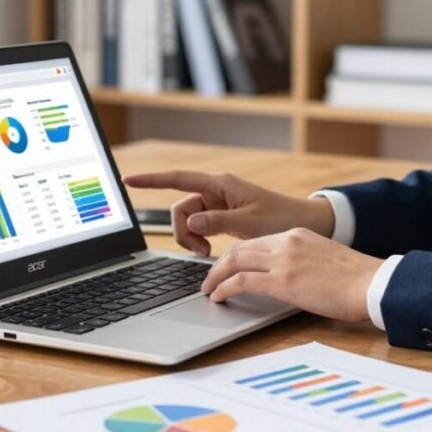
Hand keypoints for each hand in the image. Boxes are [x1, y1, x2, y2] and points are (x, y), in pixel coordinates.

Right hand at [123, 170, 335, 256]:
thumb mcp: (250, 222)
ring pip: (187, 220)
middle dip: (182, 231)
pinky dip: (199, 240)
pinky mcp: (220, 216)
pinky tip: (210, 250)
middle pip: (180, 208)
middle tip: (200, 252)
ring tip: (207, 253)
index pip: (177, 179)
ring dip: (191, 239)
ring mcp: (216, 204)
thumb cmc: (281, 218)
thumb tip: (190, 222)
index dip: (151, 180)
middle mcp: (214, 191)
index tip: (128, 179)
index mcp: (220, 184)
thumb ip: (218, 221)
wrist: (302, 223)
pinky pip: (198, 227)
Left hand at [200, 227, 380, 322]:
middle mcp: (286, 242)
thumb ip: (303, 262)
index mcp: (297, 235)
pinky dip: (224, 288)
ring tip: (208, 289)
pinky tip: (218, 297)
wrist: (373, 283)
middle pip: (240, 248)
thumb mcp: (325, 260)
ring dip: (215, 276)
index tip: (227, 265)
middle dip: (219, 264)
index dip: (237, 255)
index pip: (257, 241)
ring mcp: (283, 260)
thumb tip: (290, 278)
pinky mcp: (282, 281)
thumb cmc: (357, 279)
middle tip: (209, 278)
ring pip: (234, 261)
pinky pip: (241, 281)